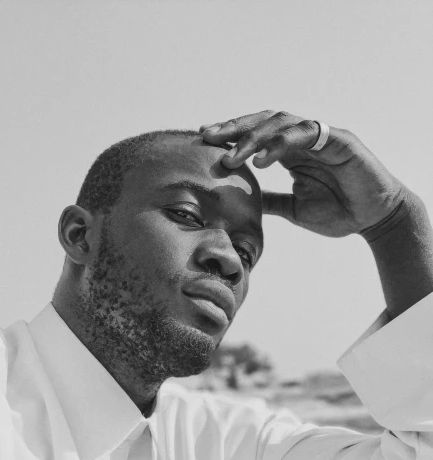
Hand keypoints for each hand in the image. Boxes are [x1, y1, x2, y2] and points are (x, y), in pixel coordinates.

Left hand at [200, 111, 404, 237]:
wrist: (374, 219)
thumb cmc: (339, 212)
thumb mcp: (293, 209)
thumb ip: (270, 200)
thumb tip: (242, 201)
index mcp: (292, 152)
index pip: (256, 135)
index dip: (231, 136)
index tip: (204, 142)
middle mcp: (304, 139)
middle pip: (264, 121)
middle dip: (234, 128)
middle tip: (208, 137)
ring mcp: (321, 136)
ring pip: (281, 122)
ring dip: (253, 138)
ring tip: (231, 157)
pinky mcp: (339, 140)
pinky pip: (306, 133)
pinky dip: (281, 143)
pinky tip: (261, 159)